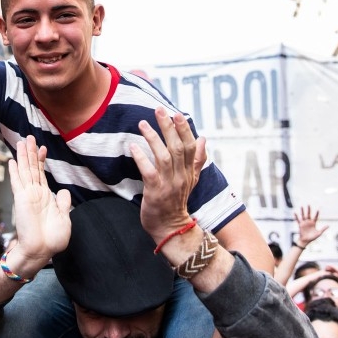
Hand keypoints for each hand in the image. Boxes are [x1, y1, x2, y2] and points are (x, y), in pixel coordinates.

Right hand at [7, 137, 69, 269]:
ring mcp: (27, 196)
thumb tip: (63, 191)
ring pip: (25, 171)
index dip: (41, 161)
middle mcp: (35, 194)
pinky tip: (12, 160)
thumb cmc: (52, 240)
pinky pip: (18, 182)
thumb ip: (63, 203)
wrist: (41, 252)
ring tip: (22, 142)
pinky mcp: (21, 200)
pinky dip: (15, 171)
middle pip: (32, 169)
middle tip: (29, 137)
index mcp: (45, 197)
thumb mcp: (64, 218)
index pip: (42, 174)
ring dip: (23, 156)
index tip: (42, 148)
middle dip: (31, 153)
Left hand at [127, 108, 204, 242]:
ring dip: (153, 138)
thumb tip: (203, 138)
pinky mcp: (155, 192)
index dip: (184, 129)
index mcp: (189, 171)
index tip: (177, 114)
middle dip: (169, 127)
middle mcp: (181, 176)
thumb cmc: (177, 201)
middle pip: (177, 147)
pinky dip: (142, 158)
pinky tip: (134, 147)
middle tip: (159, 110)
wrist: (170, 228)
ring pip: (164, 157)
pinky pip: (149, 172)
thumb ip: (197, 159)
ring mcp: (169, 184)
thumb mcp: (191, 180)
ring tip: (143, 123)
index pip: (189, 146)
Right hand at [294, 205, 329, 247]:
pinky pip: (298, 220)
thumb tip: (328, 225)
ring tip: (301, 206)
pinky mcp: (300, 225)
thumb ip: (323, 229)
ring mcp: (304, 223)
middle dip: (309, 209)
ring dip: (302, 211)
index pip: (315, 217)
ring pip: (303, 216)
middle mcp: (308, 222)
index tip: (318, 209)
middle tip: (308, 204)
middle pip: (308, 214)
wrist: (306, 241)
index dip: (317, 213)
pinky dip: (296, 217)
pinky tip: (295, 213)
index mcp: (313, 223)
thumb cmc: (312, 238)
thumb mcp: (319, 233)